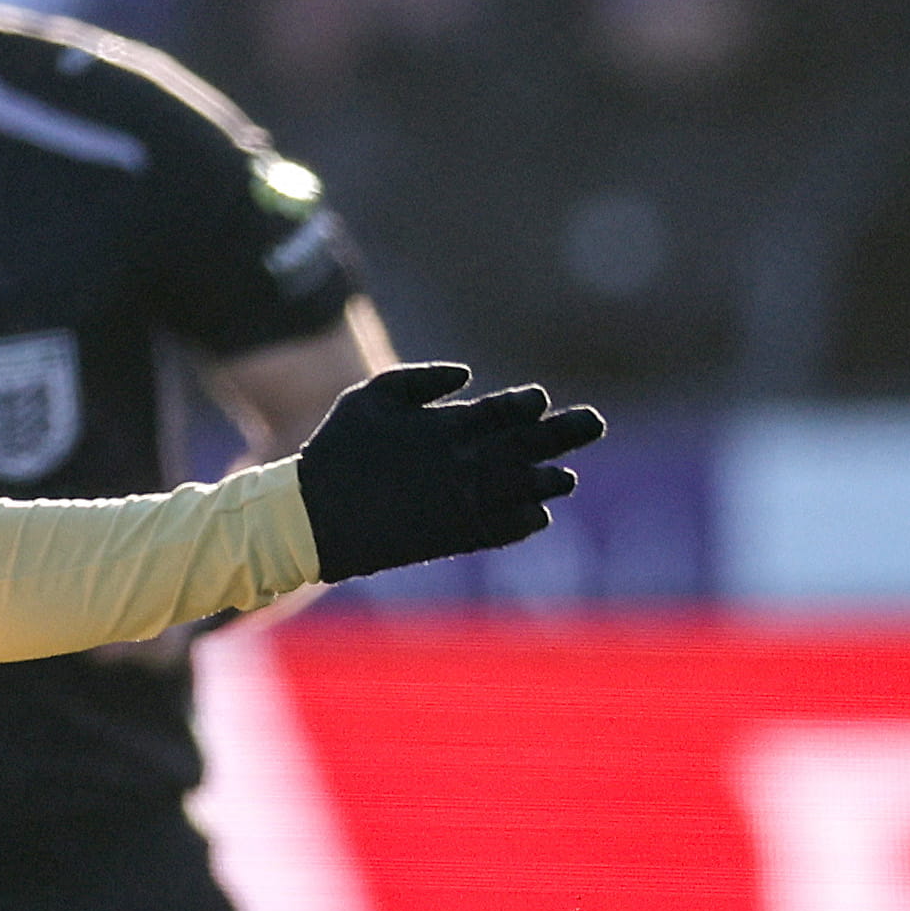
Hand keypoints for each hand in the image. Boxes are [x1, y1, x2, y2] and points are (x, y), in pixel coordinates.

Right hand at [293, 361, 605, 581]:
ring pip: (531, 487)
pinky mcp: (461, 535)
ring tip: (565, 477)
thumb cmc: (338, 449)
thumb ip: (421, 378)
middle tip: (593, 423)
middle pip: (534, 443)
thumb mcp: (369, 397)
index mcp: (448, 425)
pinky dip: (529, 519)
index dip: (529, 404)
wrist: (316, 518)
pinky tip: (535, 513)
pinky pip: (511, 527)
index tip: (537, 402)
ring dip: (553, 479)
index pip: (509, 410)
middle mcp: (468, 462)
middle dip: (568, 431)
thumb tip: (468, 375)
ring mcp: (469, 501)